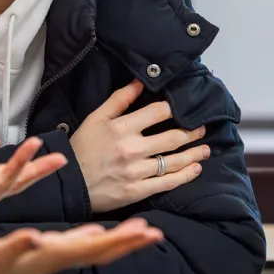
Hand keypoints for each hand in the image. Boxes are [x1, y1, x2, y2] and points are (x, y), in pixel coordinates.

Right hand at [0, 219, 163, 273]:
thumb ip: (14, 246)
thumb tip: (36, 236)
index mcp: (49, 257)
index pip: (92, 248)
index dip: (120, 239)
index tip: (144, 232)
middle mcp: (55, 260)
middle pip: (100, 252)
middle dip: (128, 242)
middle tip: (154, 233)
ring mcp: (50, 261)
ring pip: (91, 250)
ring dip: (115, 240)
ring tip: (136, 231)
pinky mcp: (41, 259)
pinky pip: (74, 248)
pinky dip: (90, 239)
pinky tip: (94, 233)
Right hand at [70, 79, 208, 212]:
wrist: (68, 182)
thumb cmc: (81, 148)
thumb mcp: (96, 118)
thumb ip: (119, 99)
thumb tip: (140, 82)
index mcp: (121, 128)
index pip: (158, 112)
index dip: (176, 109)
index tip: (187, 109)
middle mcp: (131, 149)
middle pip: (172, 138)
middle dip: (192, 132)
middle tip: (202, 128)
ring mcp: (135, 172)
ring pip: (174, 161)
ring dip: (194, 154)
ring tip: (205, 149)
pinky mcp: (137, 191)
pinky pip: (167, 183)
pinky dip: (185, 176)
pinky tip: (195, 169)